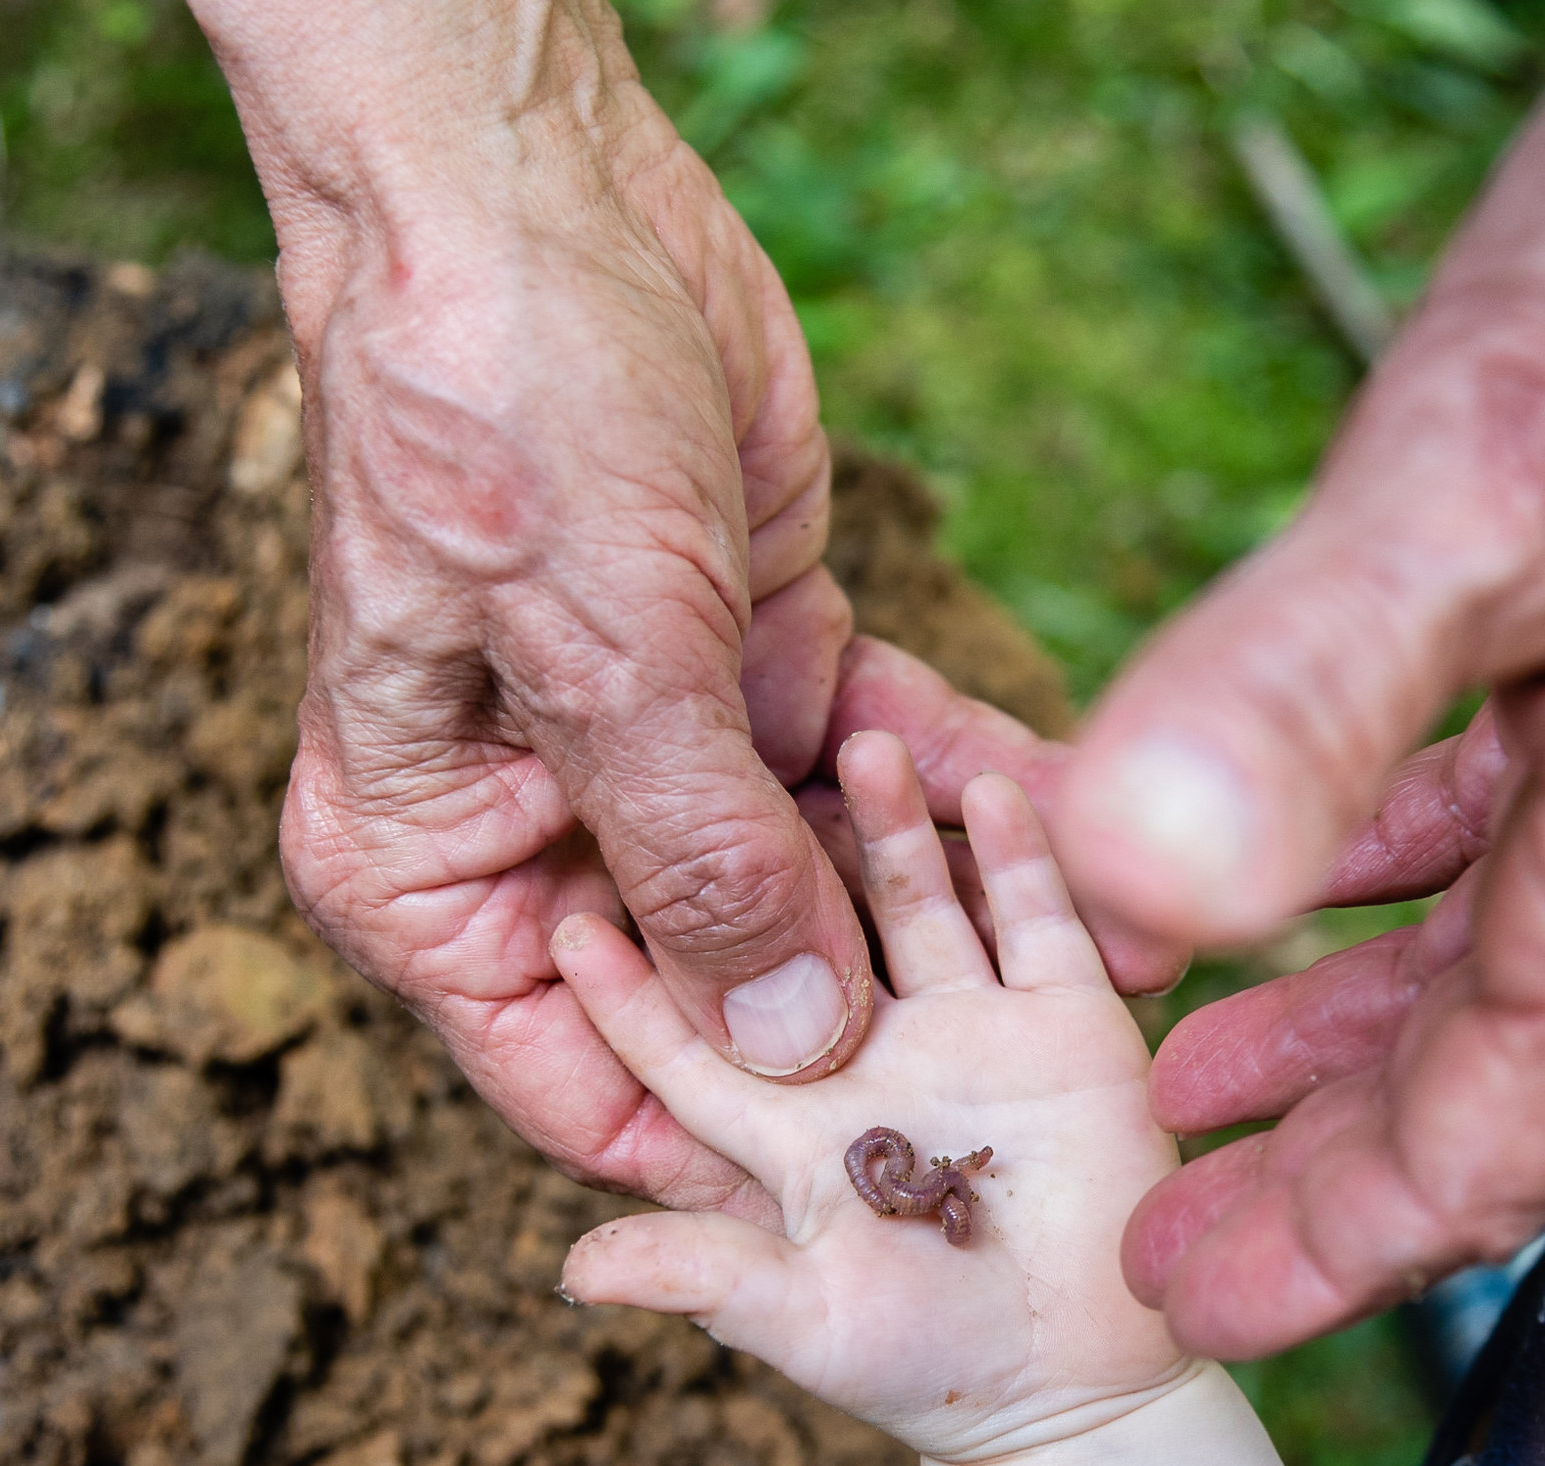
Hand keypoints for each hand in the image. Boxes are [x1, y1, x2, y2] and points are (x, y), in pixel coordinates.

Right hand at [192, 2, 1184, 1217]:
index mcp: (441, 873)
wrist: (539, 195)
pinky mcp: (767, 659)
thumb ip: (699, 860)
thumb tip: (797, 1046)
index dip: (729, 1148)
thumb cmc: (497, 413)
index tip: (886, 1191)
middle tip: (1040, 1087)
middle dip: (877, 1025)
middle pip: (728, 995)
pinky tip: (1084, 820)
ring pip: (828, 875)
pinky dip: (970, 782)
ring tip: (1103, 956)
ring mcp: (671, 748)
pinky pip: (883, 755)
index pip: (588, 1081)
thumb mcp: (598, 654)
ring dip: (951, 909)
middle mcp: (556, 831)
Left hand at [555, 732, 1186, 1459]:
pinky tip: (992, 785)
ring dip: (893, 823)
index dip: (632, 985)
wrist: (1082, 1383)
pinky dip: (1018, 854)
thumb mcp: (807, 1320)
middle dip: (772, 851)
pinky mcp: (1064, 1021)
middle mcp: (870, 1051)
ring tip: (868, 745)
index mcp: (790, 1120)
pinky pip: (1036, 921)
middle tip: (727, 763)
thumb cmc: (930, 1364)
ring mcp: (968, 1026)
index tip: (568, 918)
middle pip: (807, 926)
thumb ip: (706, 1278)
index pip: (691, 1035)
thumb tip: (571, 1269)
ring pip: (916, 898)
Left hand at [1054, 0, 1544, 1355]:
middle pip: (1482, 1083)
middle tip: (1158, 1211)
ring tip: (1198, 1062)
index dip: (1308, 1248)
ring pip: (1497, 957)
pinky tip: (1321, 861)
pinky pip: (1521, 822)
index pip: (1469, 1153)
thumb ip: (1308, 697)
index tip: (1164, 1293)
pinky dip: (1395, 874)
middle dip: (1312, 1166)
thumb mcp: (1488, 486)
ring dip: (1344, 1023)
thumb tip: (1138, 891)